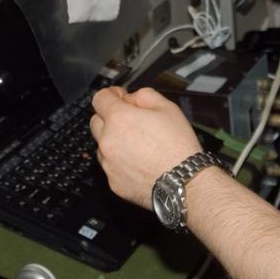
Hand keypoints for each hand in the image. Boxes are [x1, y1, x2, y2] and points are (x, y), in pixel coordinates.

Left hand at [89, 87, 202, 208]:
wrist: (184, 183)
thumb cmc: (178, 145)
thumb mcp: (167, 107)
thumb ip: (143, 95)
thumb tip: (130, 99)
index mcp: (119, 118)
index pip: (99, 99)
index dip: (111, 95)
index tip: (121, 98)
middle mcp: (107, 141)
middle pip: (96, 122)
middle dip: (110, 117)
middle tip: (131, 121)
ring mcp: (108, 164)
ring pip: (102, 146)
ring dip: (114, 141)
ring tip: (138, 146)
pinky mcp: (113, 183)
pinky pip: (111, 167)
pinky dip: (120, 162)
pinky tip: (140, 163)